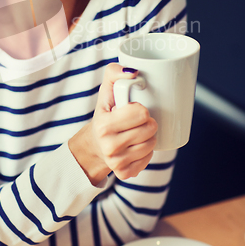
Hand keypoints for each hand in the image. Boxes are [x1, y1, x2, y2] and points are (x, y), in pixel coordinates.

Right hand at [69, 63, 157, 184]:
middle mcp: (109, 146)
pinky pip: (149, 159)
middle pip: (150, 129)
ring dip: (147, 136)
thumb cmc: (105, 113)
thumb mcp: (106, 90)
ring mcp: (117, 162)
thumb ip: (114, 72)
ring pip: (152, 144)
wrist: (94, 144)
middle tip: (135, 121)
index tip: (130, 109)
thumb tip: (133, 72)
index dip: (139, 109)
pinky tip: (134, 146)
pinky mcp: (125, 174)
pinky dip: (146, 151)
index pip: (141, 113)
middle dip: (146, 122)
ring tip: (135, 132)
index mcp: (103, 124)